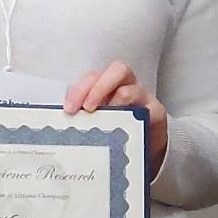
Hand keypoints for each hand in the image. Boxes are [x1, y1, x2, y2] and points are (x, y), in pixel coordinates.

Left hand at [65, 60, 168, 176]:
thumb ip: (83, 116)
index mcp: (108, 85)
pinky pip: (149, 109)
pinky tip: (125, 125)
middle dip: (99, 87)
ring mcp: (143, 97)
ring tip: (105, 118)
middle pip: (117, 70)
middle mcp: (127, 85)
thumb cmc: (115, 131)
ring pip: (132, 88)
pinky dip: (135, 115)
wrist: (142, 147)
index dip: (80, 89)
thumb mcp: (96, 121)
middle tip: (87, 108)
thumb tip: (61, 121)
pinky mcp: (156, 112)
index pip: (94, 76)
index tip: (69, 108)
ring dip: (116, 101)